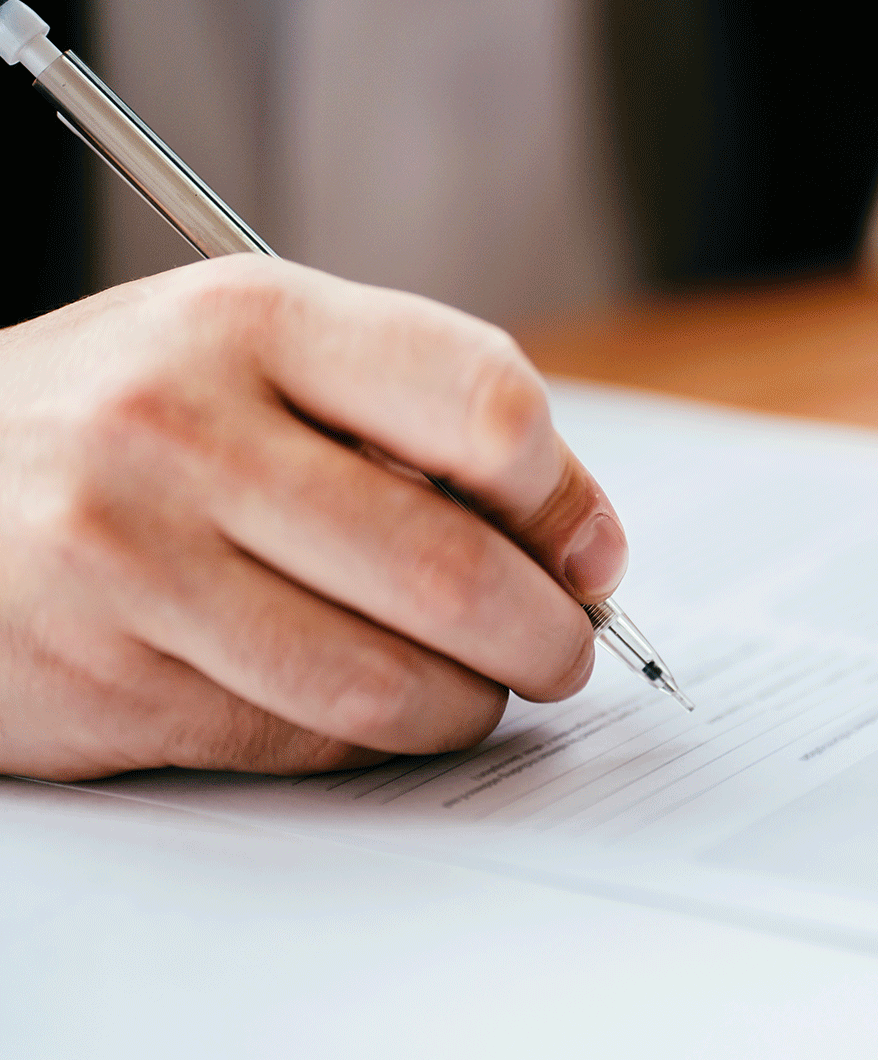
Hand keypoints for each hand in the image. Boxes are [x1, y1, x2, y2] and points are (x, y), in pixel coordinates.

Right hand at [1, 256, 626, 779]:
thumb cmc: (121, 422)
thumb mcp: (251, 356)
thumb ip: (406, 416)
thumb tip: (573, 537)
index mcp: (253, 320)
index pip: (484, 402)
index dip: (565, 497)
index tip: (588, 553)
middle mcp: (184, 428)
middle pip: (451, 567)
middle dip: (546, 635)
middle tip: (563, 651)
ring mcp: (134, 560)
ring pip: (387, 680)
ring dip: (470, 704)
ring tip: (480, 689)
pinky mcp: (108, 679)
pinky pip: (306, 737)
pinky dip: (375, 739)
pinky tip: (379, 710)